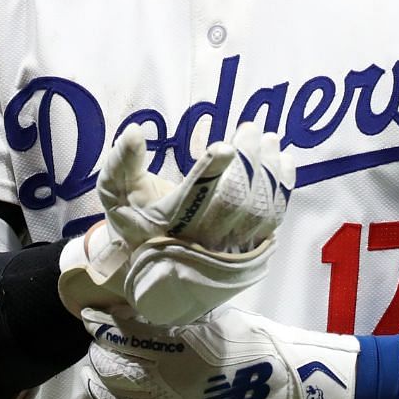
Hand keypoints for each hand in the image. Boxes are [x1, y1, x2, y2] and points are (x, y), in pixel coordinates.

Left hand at [83, 306, 357, 398]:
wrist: (292, 382)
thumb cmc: (256, 340)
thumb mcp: (214, 317)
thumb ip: (175, 317)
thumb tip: (139, 310)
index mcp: (178, 347)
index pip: (122, 335)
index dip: (101, 324)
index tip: (91, 316)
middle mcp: (172, 381)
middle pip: (113, 368)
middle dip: (99, 352)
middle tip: (98, 341)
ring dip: (101, 383)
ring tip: (97, 370)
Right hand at [103, 121, 288, 250]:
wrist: (155, 269)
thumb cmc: (134, 221)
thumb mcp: (115, 191)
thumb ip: (122, 162)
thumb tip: (134, 131)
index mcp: (167, 224)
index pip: (192, 198)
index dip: (210, 172)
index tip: (225, 146)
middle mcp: (201, 239)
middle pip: (233, 200)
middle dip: (247, 161)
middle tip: (250, 129)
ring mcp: (229, 247)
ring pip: (259, 210)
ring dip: (268, 171)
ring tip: (269, 140)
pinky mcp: (248, 246)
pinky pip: (273, 218)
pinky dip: (282, 188)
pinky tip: (283, 161)